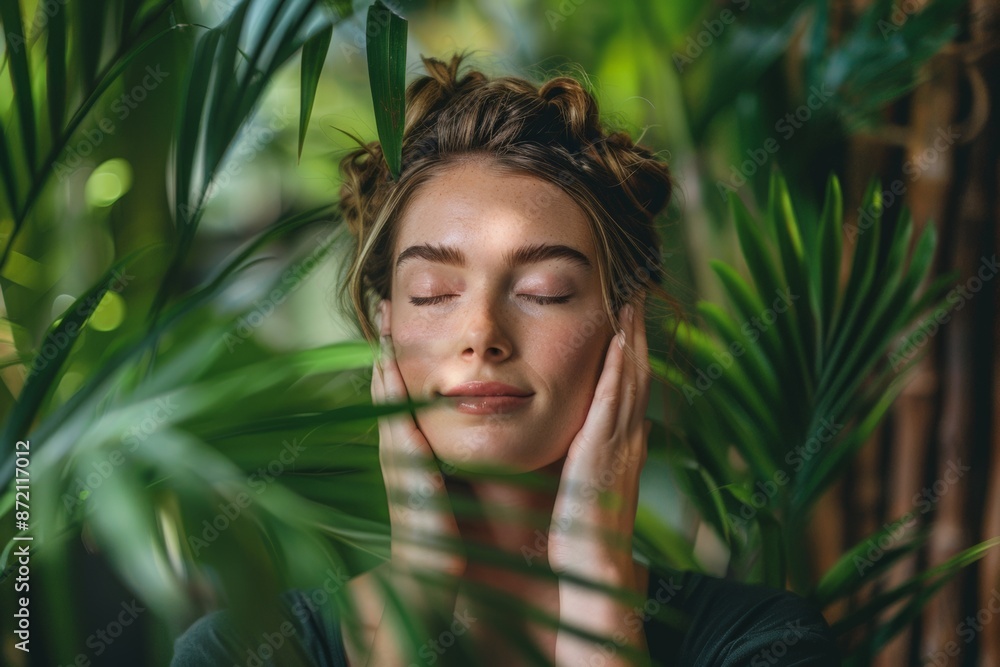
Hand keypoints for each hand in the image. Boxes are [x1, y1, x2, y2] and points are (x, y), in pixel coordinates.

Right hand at [372, 300, 464, 579]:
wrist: (437, 582)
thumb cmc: (463, 538)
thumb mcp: (468, 486)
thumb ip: (476, 456)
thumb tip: (504, 423)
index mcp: (422, 454)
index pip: (413, 397)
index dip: (409, 362)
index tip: (408, 325)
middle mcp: (405, 453)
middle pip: (394, 391)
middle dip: (388, 350)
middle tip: (385, 307)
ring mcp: (400, 463)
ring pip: (388, 401)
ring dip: (383, 362)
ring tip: (382, 325)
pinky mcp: (405, 475)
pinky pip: (394, 425)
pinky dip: (388, 396)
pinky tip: (387, 367)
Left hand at [549, 297, 651, 665]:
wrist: (593, 572)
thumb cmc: (581, 537)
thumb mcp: (582, 489)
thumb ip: (583, 463)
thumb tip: (578, 445)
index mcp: (619, 446)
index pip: (627, 386)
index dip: (629, 349)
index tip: (625, 314)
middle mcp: (627, 438)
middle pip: (635, 372)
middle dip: (636, 331)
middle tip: (635, 290)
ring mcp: (620, 443)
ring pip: (632, 377)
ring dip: (632, 336)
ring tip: (631, 298)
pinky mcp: (604, 450)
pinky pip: (616, 399)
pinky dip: (621, 366)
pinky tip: (619, 337)